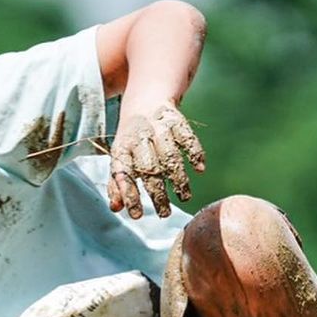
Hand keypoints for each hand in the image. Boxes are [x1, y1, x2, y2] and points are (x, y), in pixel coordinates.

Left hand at [108, 103, 204, 218]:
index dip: (129, 195)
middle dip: (158, 194)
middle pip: (149, 168)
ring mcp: (159, 128)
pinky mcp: (176, 120)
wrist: (145, 101)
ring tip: (184, 197)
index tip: (137, 215)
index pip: (123, 174)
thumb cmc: (132, 141)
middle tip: (164, 214)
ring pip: (170, 156)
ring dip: (179, 179)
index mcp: (122, 149)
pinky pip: (187, 138)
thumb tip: (116, 208)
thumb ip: (117, 184)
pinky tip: (199, 169)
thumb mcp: (121, 158)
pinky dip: (195, 153)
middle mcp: (139, 138)